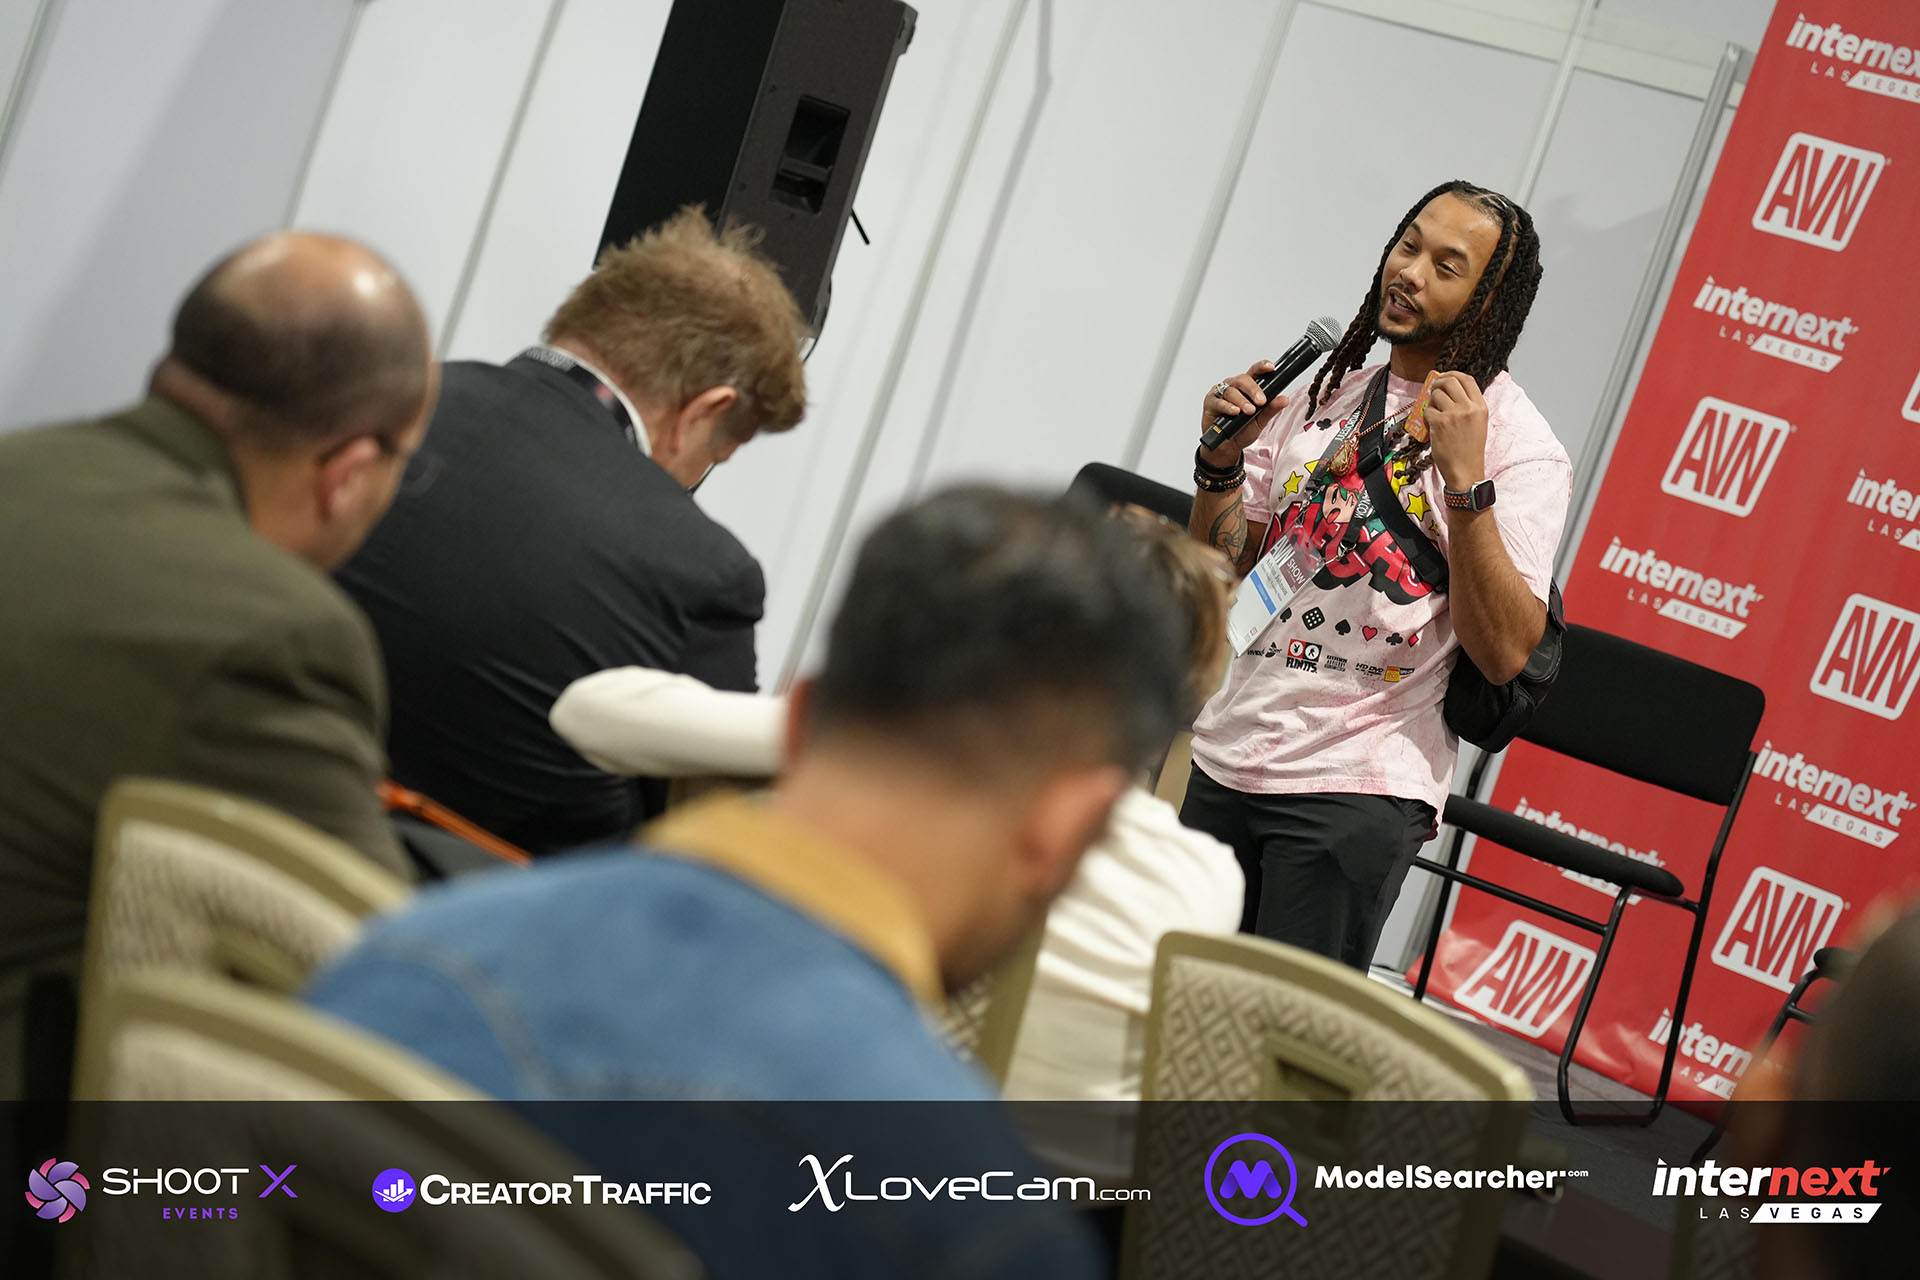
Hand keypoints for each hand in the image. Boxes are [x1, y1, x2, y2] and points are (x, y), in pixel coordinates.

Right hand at [1200, 360, 1289, 466]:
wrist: (1227, 446)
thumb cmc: (1242, 430)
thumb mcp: (1260, 421)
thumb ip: (1271, 409)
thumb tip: (1284, 399)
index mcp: (1246, 387)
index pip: (1255, 372)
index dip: (1262, 367)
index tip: (1271, 367)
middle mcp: (1233, 387)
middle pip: (1242, 379)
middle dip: (1253, 389)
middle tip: (1261, 401)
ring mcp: (1220, 394)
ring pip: (1231, 390)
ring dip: (1242, 401)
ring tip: (1249, 411)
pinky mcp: (1210, 403)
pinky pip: (1218, 401)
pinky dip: (1227, 407)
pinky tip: (1234, 412)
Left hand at [1424, 370, 1488, 490]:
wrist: (1465, 471)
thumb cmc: (1469, 450)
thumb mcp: (1477, 423)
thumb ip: (1467, 406)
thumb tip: (1449, 390)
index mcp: (1481, 406)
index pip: (1467, 379)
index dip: (1453, 374)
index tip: (1444, 377)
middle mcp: (1468, 407)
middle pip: (1450, 380)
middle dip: (1437, 382)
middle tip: (1432, 390)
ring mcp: (1454, 414)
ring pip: (1436, 394)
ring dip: (1431, 402)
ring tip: (1434, 413)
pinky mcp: (1439, 423)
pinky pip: (1427, 410)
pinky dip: (1426, 416)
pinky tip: (1431, 425)